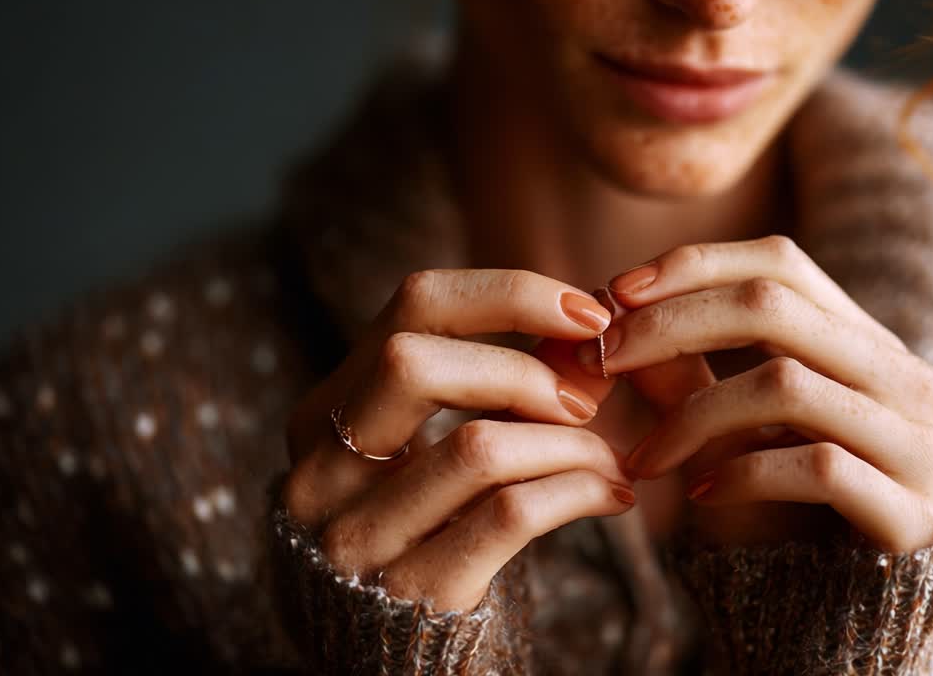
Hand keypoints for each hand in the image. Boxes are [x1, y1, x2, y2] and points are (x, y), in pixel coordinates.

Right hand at [280, 269, 634, 612]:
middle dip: (524, 368)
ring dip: (570, 442)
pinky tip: (611, 495)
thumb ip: (486, 387)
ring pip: (477, 446)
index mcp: (323, 413)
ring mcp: (358, 536)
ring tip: (611, 456)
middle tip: (588, 398)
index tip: (587, 311)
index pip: (411, 305)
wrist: (396, 656)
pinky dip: (578, 491)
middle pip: (413, 362)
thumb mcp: (428, 450)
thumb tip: (586, 325)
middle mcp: (322, 469)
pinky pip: (510, 515)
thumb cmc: (426, 530)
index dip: (508, 292)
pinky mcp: (412, 593)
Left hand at [573, 235, 932, 551]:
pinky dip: (743, 473)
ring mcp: (919, 443)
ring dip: (693, 414)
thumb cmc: (791, 509)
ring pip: (785, 384)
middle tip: (605, 359)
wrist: (860, 612)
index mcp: (871, 343)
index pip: (781, 263)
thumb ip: (687, 371)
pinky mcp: (913, 510)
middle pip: (775, 307)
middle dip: (673, 324)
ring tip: (644, 456)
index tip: (618, 292)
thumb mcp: (737, 428)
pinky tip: (700, 495)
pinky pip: (815, 466)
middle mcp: (908, 380)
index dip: (695, 266)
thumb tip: (608, 316)